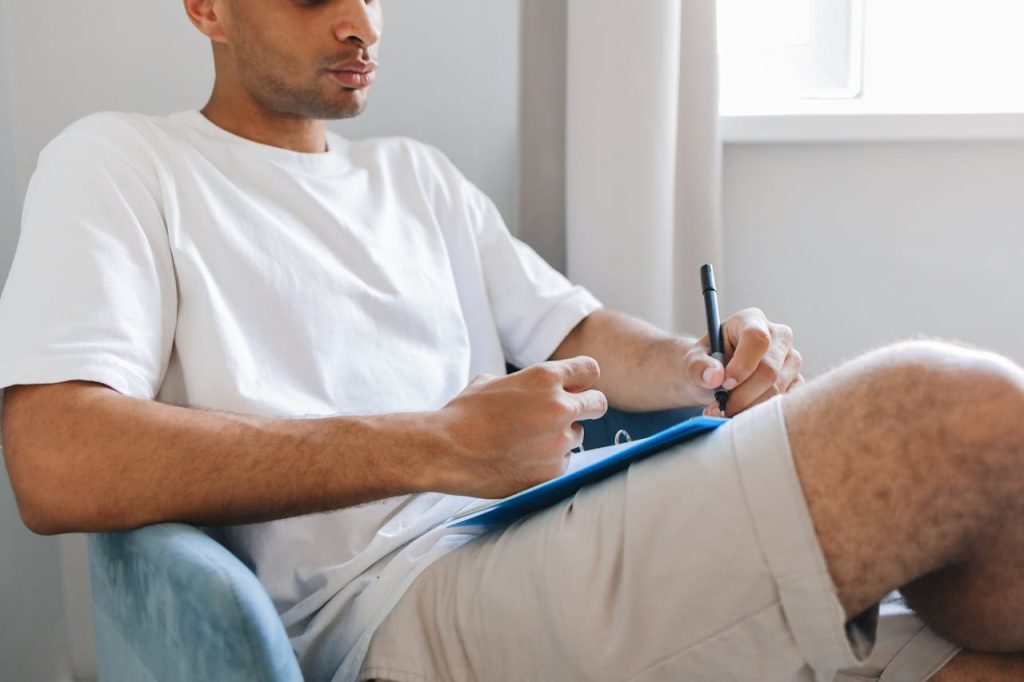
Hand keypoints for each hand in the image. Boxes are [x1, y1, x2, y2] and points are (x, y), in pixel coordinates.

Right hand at [434, 356, 608, 498]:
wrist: (446, 451)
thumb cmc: (463, 415)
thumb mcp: (492, 382)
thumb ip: (524, 382)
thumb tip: (535, 386)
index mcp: (545, 378)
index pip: (590, 370)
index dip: (582, 379)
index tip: (575, 387)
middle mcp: (559, 407)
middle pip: (598, 404)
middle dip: (585, 408)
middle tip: (564, 417)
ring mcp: (559, 441)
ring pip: (578, 436)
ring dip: (562, 438)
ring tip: (529, 442)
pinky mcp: (553, 470)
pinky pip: (563, 462)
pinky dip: (549, 462)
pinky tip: (523, 460)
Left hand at [683, 308, 803, 416]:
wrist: (716, 376)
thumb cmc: (706, 363)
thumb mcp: (692, 361)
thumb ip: (698, 366)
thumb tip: (714, 377)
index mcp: (752, 320)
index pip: (757, 339)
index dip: (742, 365)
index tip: (725, 384)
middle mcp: (779, 337)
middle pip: (769, 370)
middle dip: (742, 395)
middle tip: (718, 408)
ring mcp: (791, 360)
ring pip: (777, 391)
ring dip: (748, 408)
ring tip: (724, 412)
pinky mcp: (797, 382)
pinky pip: (784, 404)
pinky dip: (761, 415)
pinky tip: (740, 416)